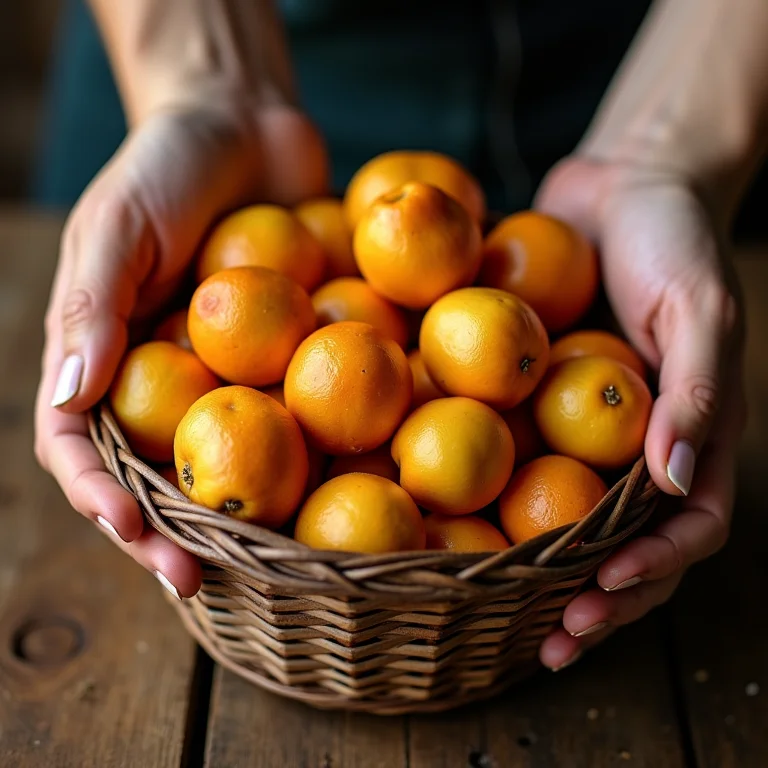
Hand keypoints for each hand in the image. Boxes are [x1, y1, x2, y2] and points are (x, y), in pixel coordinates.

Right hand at [34, 97, 327, 598]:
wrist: (246, 126)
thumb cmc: (168, 165)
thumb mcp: (119, 226)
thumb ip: (93, 307)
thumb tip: (64, 398)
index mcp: (103, 355)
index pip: (77, 443)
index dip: (97, 495)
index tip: (129, 532)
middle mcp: (158, 378)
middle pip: (149, 474)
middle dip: (163, 534)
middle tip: (191, 581)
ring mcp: (221, 376)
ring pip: (220, 463)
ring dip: (231, 519)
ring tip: (258, 568)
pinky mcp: (280, 360)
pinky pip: (287, 416)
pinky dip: (299, 457)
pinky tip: (325, 493)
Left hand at [533, 157, 746, 669]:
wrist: (620, 186)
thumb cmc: (672, 238)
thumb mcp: (699, 306)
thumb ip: (694, 391)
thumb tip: (676, 479)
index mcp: (690, 432)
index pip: (689, 525)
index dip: (653, 569)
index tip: (601, 592)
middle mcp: (639, 443)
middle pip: (629, 544)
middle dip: (599, 600)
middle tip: (554, 644)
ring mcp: (585, 427)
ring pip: (569, 517)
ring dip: (545, 577)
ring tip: (502, 622)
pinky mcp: (538, 401)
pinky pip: (520, 457)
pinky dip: (496, 500)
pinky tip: (456, 530)